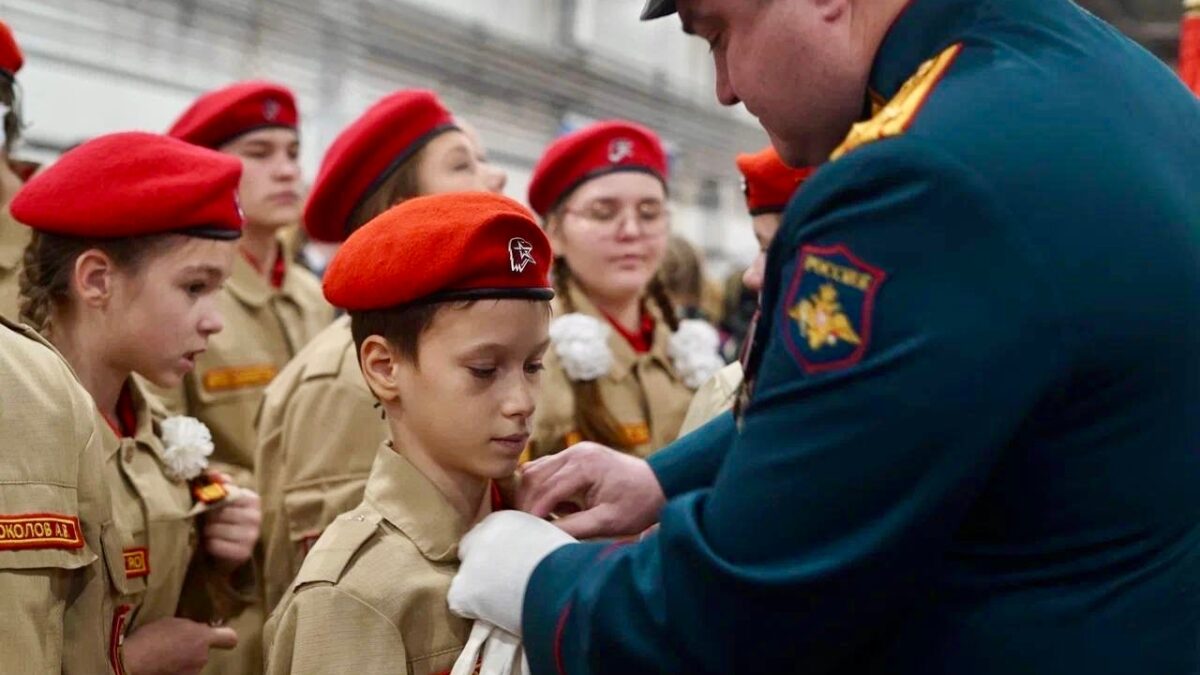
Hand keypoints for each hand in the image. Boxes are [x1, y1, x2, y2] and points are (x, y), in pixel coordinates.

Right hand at [121, 617, 236, 674]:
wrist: (132, 661)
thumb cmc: (151, 637)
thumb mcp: (174, 623)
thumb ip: (192, 628)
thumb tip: (199, 631)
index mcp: (203, 638)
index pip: (230, 639)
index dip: (224, 637)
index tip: (217, 635)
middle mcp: (203, 657)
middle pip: (204, 651)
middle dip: (194, 648)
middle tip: (174, 644)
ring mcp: (192, 673)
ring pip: (192, 664)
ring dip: (183, 660)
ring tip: (163, 655)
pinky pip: (182, 672)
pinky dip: (174, 670)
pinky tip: (160, 665)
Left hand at [204, 485, 261, 572]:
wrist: (223, 553)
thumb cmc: (220, 522)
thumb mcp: (219, 501)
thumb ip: (217, 484)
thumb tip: (214, 473)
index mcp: (253, 500)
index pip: (226, 494)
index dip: (213, 501)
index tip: (210, 506)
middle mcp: (256, 517)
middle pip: (219, 512)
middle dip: (209, 517)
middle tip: (209, 522)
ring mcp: (252, 536)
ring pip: (215, 529)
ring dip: (208, 532)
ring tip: (211, 533)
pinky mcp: (243, 553)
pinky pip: (216, 545)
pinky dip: (210, 545)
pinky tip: (213, 545)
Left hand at [448, 511, 575, 635]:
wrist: (560, 583)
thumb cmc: (566, 562)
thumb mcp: (548, 538)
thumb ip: (530, 540)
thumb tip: (530, 552)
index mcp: (502, 520)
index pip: (489, 534)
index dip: (498, 551)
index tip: (511, 564)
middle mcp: (480, 536)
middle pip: (471, 550)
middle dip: (483, 565)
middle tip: (503, 583)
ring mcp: (468, 563)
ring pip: (466, 578)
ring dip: (479, 588)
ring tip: (504, 603)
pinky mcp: (462, 591)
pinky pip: (460, 603)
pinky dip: (473, 610)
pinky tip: (494, 615)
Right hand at [517, 442, 665, 539]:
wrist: (659, 484)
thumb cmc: (638, 504)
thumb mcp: (608, 522)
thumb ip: (574, 528)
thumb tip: (542, 535)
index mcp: (586, 465)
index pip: (546, 489)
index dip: (532, 512)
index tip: (524, 533)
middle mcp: (577, 452)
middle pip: (534, 476)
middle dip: (526, 503)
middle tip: (523, 528)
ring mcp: (575, 451)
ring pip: (535, 469)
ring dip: (530, 494)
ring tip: (534, 519)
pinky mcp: (575, 455)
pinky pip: (546, 468)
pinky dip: (540, 486)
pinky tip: (547, 507)